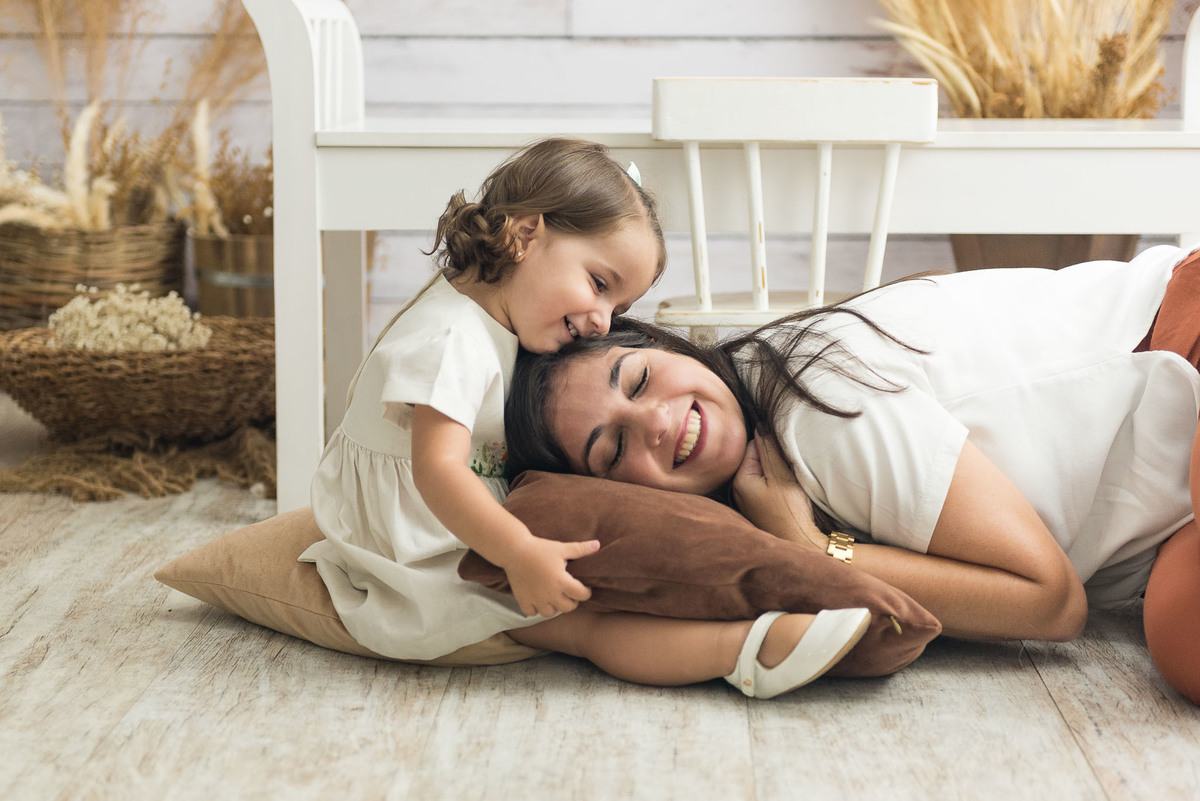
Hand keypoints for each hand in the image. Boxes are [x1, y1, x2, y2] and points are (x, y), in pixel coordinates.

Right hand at [502, 536, 599, 616]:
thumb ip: (580, 549)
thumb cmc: (540, 548)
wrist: (514, 550)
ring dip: (554, 607)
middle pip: (568, 608)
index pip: (582, 595)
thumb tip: (598, 544)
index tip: (584, 587)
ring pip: (550, 613)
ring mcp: (535, 598)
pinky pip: (532, 613)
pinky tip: (538, 599)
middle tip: (569, 592)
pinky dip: (536, 609)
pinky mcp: (522, 599)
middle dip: (572, 601)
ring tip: (554, 596)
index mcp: (561, 581)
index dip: (586, 592)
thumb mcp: (561, 548)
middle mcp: (549, 593)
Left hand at [732, 434, 824, 550]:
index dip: (772, 446)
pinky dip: (776, 486)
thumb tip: (760, 426)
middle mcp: (738, 490)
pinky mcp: (759, 509)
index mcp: (740, 479)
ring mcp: (748, 501)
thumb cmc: (790, 513)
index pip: (753, 446)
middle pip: (756, 459)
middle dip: (773, 459)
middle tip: (788, 470)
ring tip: (789, 483)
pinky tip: (786, 495)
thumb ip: (770, 450)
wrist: (800, 546)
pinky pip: (765, 487)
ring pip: (763, 473)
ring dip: (776, 472)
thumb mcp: (782, 476)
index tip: (785, 455)